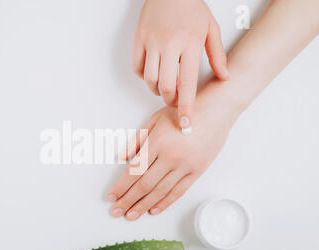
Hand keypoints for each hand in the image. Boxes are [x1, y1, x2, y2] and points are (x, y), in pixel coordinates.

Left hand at [107, 97, 232, 220]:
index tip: (111, 196)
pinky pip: (178, 191)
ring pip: (160, 191)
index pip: (134, 171)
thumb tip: (121, 158)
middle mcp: (171, 156)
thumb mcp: (156, 119)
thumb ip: (137, 139)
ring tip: (131, 215)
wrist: (216, 110)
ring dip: (143, 205)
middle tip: (116, 211)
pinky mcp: (197, 171)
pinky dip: (165, 202)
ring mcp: (185, 166)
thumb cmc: (184, 112)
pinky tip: (153, 210)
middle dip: (128, 200)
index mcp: (157, 142)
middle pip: (144, 184)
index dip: (120, 186)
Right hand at [133, 0, 228, 129]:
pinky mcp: (139, 39)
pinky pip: (138, 68)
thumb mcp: (210, 28)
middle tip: (176, 101)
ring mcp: (152, 42)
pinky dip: (145, 77)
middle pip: (165, 86)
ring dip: (157, 90)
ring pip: (149, 79)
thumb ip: (218, 55)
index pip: (187, 84)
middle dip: (170, 100)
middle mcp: (169, 44)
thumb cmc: (191, 7)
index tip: (186, 123)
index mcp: (190, 43)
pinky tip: (154, 74)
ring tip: (165, 87)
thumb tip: (225, 78)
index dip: (186, 107)